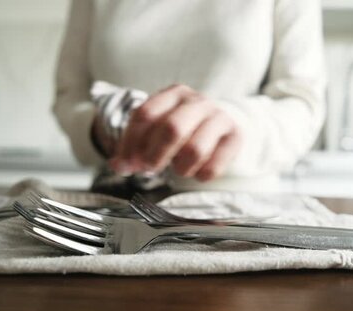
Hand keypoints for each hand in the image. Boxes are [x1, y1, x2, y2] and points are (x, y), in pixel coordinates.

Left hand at [109, 84, 241, 181]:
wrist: (219, 125)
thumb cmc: (183, 128)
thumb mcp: (156, 130)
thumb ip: (134, 147)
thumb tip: (118, 165)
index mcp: (173, 93)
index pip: (145, 115)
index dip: (131, 143)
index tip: (126, 163)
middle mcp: (197, 101)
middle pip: (171, 129)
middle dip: (155, 155)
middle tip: (149, 168)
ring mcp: (219, 117)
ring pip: (194, 149)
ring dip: (180, 167)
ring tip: (178, 170)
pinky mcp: (235, 137)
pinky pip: (214, 165)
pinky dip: (201, 175)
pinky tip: (197, 173)